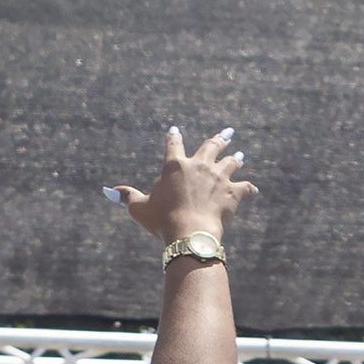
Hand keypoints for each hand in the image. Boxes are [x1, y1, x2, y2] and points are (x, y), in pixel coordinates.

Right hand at [111, 124, 254, 247]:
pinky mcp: (233, 193)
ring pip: (230, 162)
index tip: (175, 130)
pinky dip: (249, 188)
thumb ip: (127, 197)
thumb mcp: (140, 209)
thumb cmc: (162, 221)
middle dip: (219, 139)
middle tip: (228, 133)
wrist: (190, 233)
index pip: (173, 144)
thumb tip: (108, 190)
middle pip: (211, 146)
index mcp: (174, 165)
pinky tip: (254, 189)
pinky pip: (245, 187)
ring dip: (235, 158)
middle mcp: (198, 165)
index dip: (173, 137)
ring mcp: (218, 177)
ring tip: (240, 153)